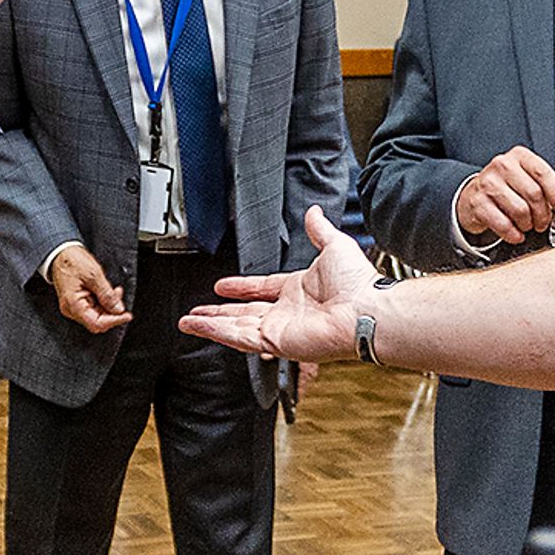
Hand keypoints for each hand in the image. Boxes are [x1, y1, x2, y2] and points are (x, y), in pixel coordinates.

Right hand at [43, 242, 132, 332]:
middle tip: (120, 297)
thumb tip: (118, 309)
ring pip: (97, 315)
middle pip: (97, 321)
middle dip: (112, 312)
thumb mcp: (94, 275)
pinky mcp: (77, 302)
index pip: (96, 324)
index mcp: (73, 305)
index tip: (127, 315)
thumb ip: (106, 294)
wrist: (60, 253)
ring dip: (109, 306)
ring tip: (116, 291)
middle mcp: (71, 310)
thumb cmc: (71, 261)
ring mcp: (74, 306)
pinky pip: (93, 308)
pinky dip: (103, 302)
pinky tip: (109, 292)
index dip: (114, 321)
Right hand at [181, 207, 376, 362]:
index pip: (261, 289)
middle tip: (198, 311)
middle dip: (218, 312)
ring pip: (235, 327)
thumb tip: (315, 213)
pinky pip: (239, 337)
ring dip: (210, 324)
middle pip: (243, 312)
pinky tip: (200, 326)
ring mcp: (280, 329)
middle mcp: (287, 312)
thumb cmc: (358, 283)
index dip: (240, 287)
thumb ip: (320, 230)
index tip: (222, 286)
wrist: (366, 309)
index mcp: (299, 290)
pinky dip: (217, 331)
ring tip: (188, 321)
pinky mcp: (275, 341)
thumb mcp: (334, 245)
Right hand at [452, 145, 554, 248]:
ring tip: (527, 225)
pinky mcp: (477, 202)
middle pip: (534, 194)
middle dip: (543, 214)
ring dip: (528, 224)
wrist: (474, 197)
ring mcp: (487, 183)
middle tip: (543, 222)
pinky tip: (516, 234)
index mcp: (520, 157)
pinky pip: (502, 223)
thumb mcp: (532, 181)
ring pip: (520, 210)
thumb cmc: (507, 188)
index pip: (544, 174)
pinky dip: (513, 234)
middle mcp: (502, 165)